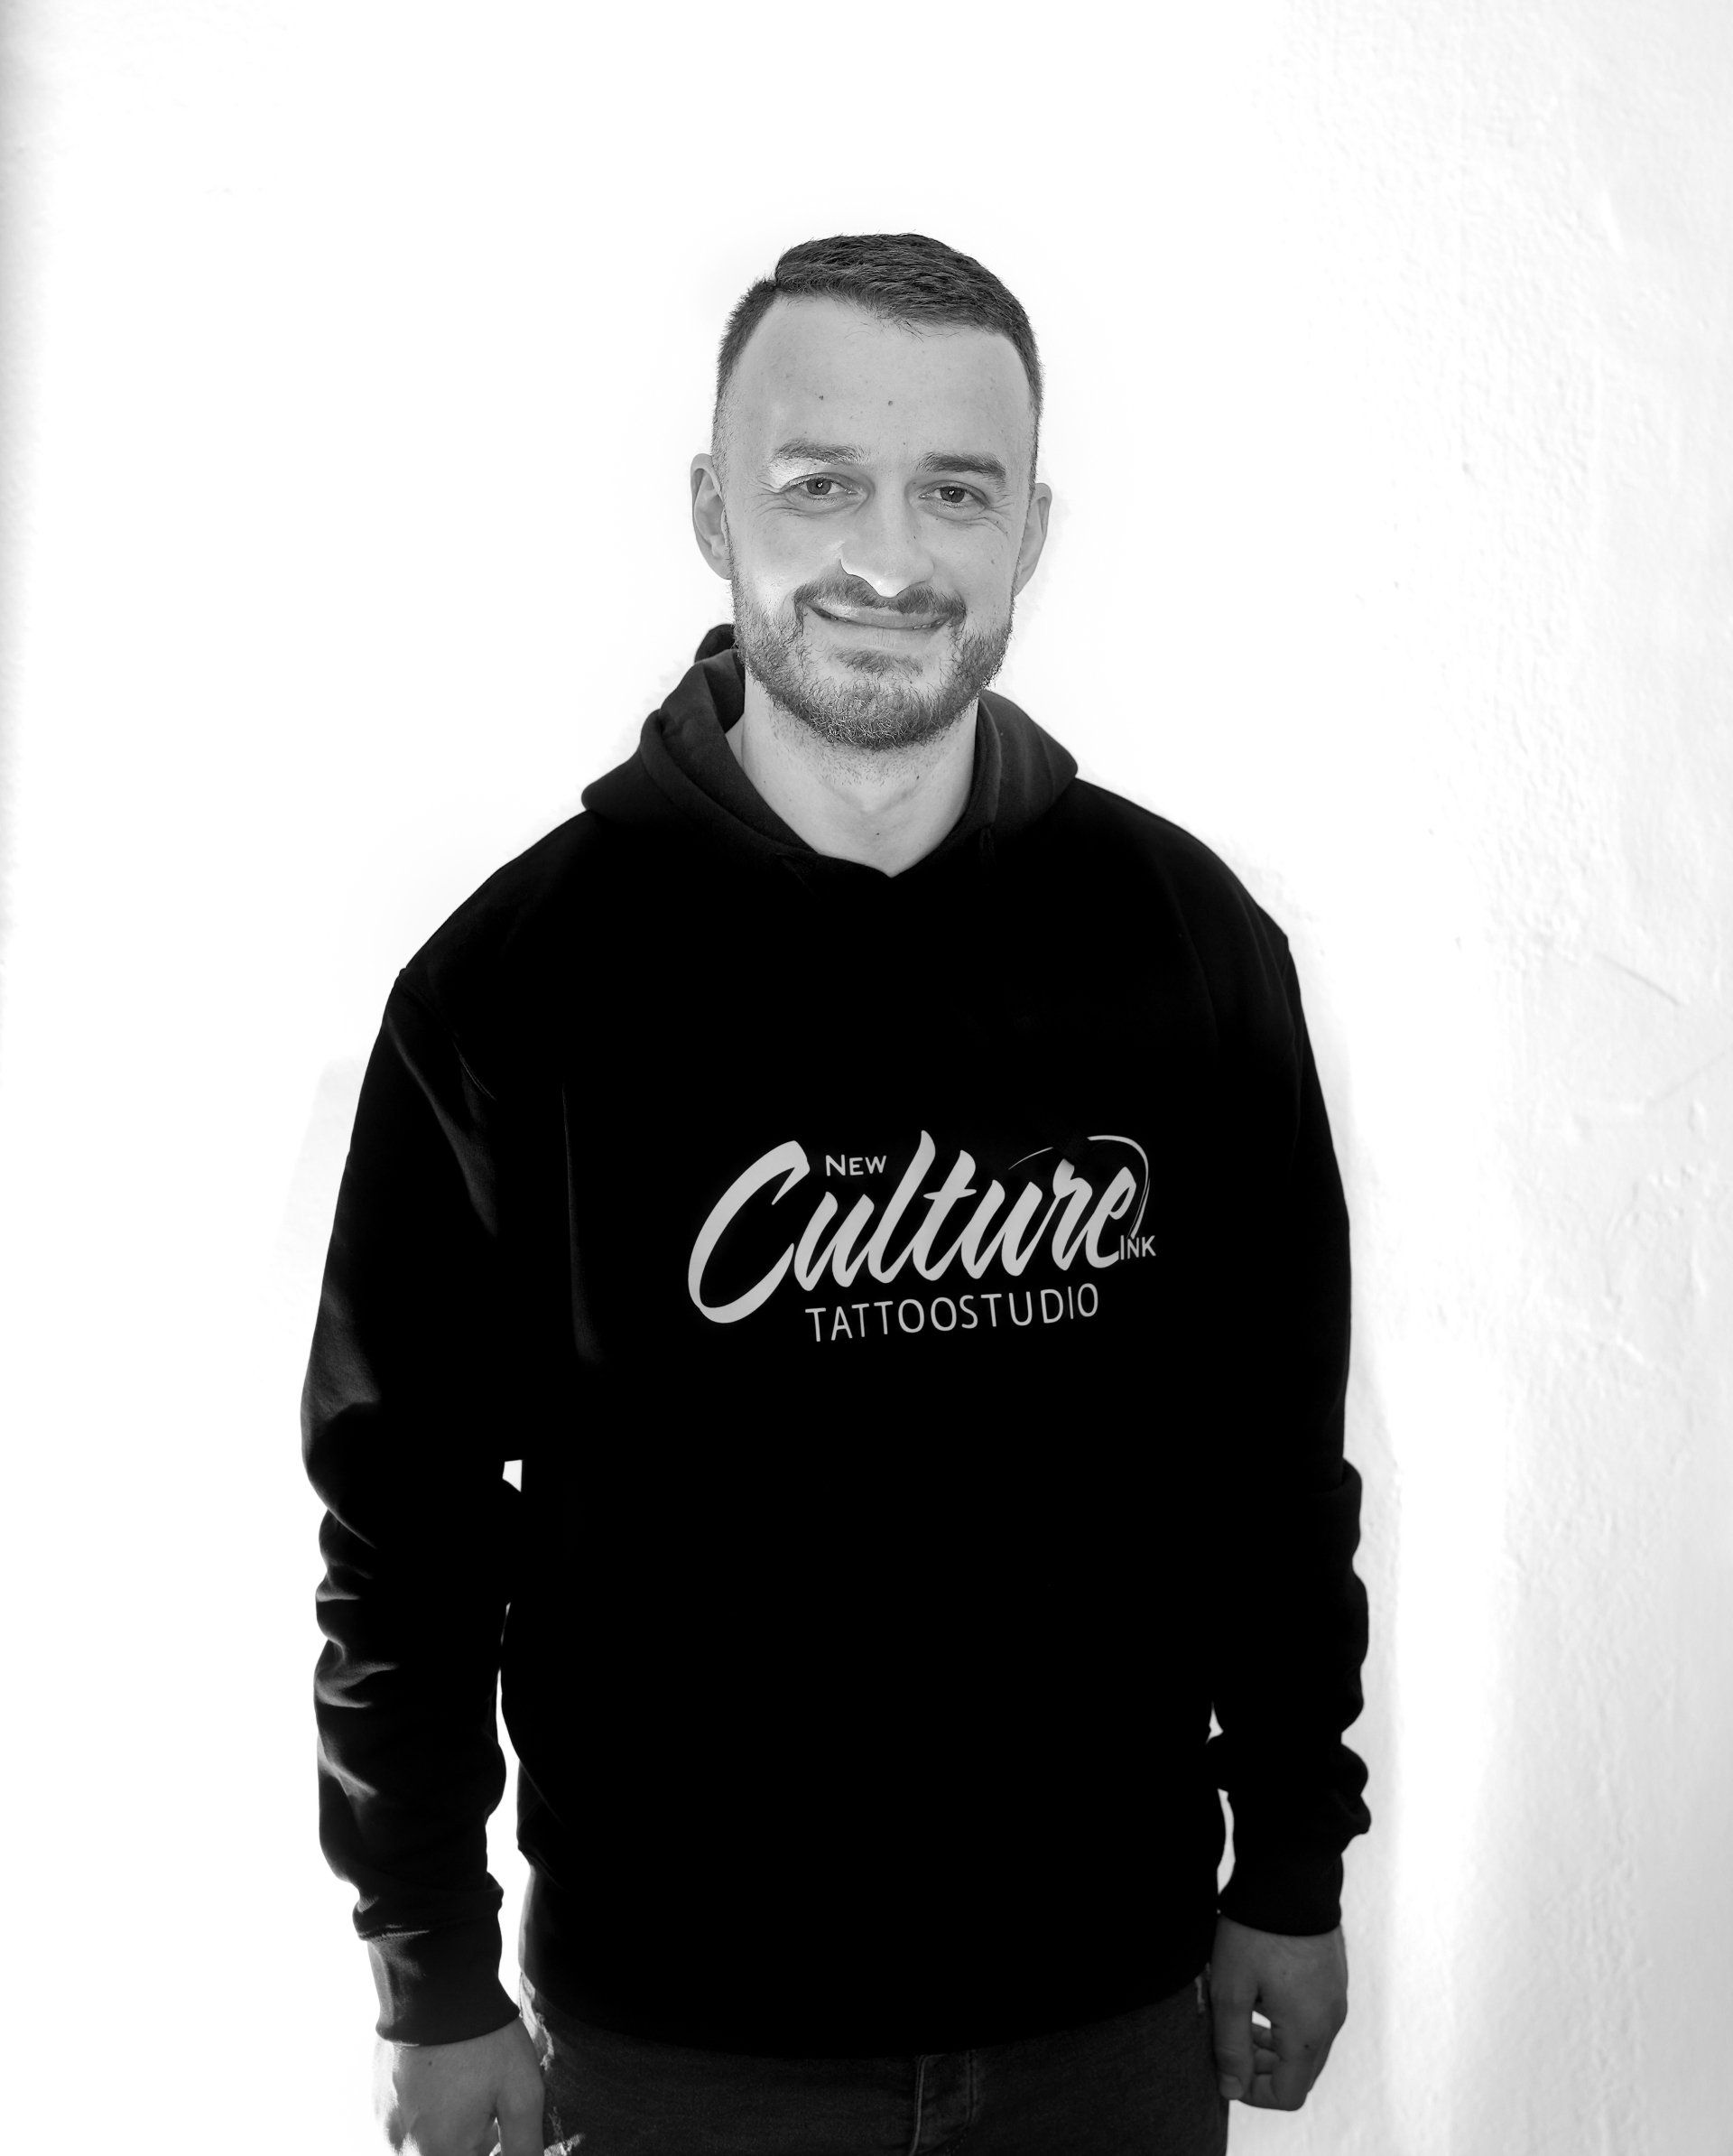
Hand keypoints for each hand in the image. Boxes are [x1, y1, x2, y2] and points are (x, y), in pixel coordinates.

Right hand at [372, 2016, 545, 2155]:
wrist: (437, 1985)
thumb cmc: (484, 2040)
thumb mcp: (522, 2093)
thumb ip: (524, 2146)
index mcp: (439, 2153)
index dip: (493, 2147)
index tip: (498, 2126)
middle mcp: (402, 2149)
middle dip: (473, 2143)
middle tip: (490, 2109)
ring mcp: (384, 2126)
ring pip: (425, 2146)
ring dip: (449, 2132)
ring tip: (468, 2091)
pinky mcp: (376, 2103)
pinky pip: (406, 2126)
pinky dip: (428, 2115)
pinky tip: (446, 2082)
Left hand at [1208, 1915, 1347, 2111]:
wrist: (1290, 1876)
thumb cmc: (1255, 1933)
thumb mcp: (1230, 1990)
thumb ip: (1230, 2046)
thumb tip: (1232, 2090)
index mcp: (1309, 2032)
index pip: (1288, 2094)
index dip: (1253, 2093)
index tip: (1226, 2068)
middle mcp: (1331, 2021)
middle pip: (1301, 2073)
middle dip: (1264, 2069)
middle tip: (1231, 2043)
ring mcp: (1337, 1998)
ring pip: (1309, 2046)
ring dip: (1275, 2046)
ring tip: (1240, 2019)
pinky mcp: (1334, 1977)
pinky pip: (1315, 2019)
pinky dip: (1289, 2024)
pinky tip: (1261, 1995)